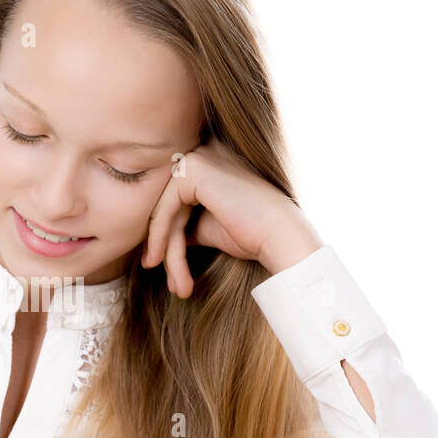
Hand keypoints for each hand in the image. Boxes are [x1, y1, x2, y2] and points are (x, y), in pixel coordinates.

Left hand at [140, 138, 323, 296]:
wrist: (280, 237)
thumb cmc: (253, 234)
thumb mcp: (208, 225)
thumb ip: (183, 221)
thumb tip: (156, 233)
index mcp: (209, 159)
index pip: (174, 199)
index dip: (167, 233)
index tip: (162, 264)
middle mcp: (202, 151)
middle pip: (168, 205)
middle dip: (167, 245)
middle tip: (173, 284)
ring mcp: (197, 157)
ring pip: (165, 210)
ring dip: (169, 251)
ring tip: (177, 287)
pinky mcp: (193, 170)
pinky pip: (165, 209)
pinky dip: (161, 238)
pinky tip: (160, 262)